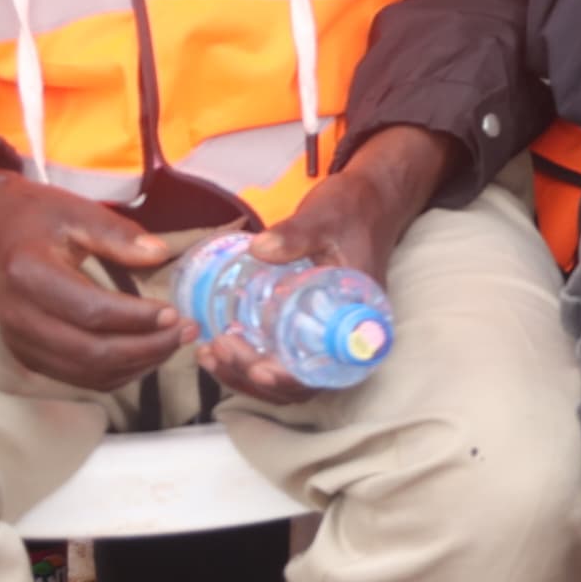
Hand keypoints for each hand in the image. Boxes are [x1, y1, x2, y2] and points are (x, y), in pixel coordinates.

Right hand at [0, 151, 193, 391]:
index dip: (137, 318)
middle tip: (187, 331)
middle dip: (146, 348)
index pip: (91, 312)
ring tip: (174, 343)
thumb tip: (161, 253)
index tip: (175, 312)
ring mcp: (19, 341)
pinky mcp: (25, 353)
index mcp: (30, 275)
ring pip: (84, 373)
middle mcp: (19, 317)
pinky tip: (145, 355)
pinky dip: (114, 374)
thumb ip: (118, 234)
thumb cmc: (31, 216)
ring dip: (135, 365)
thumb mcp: (74, 210)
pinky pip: (74, 377)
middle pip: (89, 352)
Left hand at [196, 126, 452, 401]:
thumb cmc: (354, 209)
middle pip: (302, 381)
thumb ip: (295, 234)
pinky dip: (248, 360)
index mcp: (360, 313)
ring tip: (211, 352)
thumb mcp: (325, 217)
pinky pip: (280, 357)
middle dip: (255, 377)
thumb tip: (258, 249)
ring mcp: (325, 331)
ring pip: (287, 377)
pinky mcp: (307, 325)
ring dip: (246, 375)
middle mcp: (345, 332)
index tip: (260, 368)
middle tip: (220, 348)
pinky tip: (218, 344)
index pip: (330, 366)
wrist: (369, 200)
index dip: (294, 377)